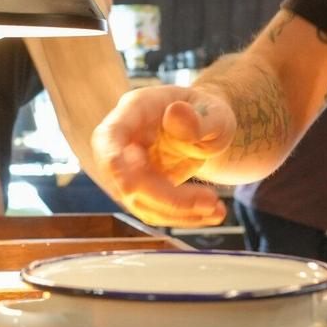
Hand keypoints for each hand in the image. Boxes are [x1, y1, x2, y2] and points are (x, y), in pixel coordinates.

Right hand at [94, 85, 231, 225]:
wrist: (208, 126)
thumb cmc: (208, 113)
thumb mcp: (214, 112)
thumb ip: (198, 118)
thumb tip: (176, 114)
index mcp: (135, 110)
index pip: (109, 136)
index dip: (112, 160)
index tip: (129, 185)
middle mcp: (124, 140)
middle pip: (126, 179)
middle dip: (167, 198)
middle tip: (211, 202)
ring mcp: (128, 167)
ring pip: (139, 202)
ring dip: (178, 213)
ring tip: (217, 210)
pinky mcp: (140, 189)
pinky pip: (154, 210)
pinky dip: (182, 217)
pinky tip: (211, 213)